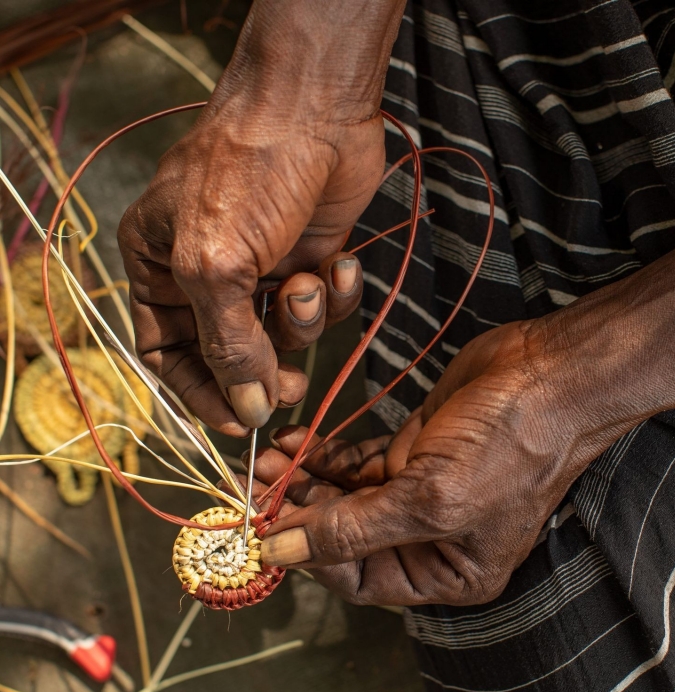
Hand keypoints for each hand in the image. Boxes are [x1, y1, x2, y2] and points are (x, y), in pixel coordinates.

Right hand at [118, 0, 404, 435]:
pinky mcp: (309, 258)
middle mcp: (206, 272)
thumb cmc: (246, 173)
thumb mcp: (216, 266)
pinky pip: (323, 305)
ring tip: (307, 286)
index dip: (201, 395)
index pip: (166, 353)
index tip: (239, 425)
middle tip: (292, 388)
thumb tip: (246, 410)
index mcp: (157, 267)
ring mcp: (261, 266)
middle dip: (263, 372)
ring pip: (282, 333)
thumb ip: (228, 346)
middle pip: (230, 352)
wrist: (315, 107)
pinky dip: (335, 295)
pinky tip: (340, 265)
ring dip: (301, 322)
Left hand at [251, 320, 599, 605]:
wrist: (549, 372)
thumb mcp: (431, 501)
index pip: (359, 580)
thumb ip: (353, 530)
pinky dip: (326, 453)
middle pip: (347, 536)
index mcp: (447, 572)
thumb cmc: (511, 447)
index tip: (265, 530)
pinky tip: (295, 441)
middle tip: (255, 485)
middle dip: (300, 511)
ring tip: (268, 458)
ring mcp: (419, 488)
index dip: (310, 559)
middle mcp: (430, 536)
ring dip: (305, 478)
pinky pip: (357, 460)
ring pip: (347, 495)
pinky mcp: (412, 447)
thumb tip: (281, 555)